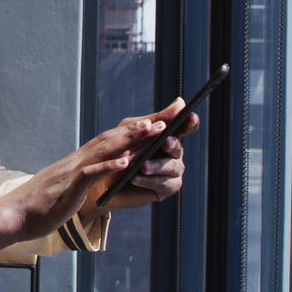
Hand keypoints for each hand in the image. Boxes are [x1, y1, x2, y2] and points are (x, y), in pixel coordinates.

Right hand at [0, 118, 166, 250]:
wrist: (14, 215)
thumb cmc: (40, 206)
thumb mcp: (68, 188)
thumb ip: (84, 177)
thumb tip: (103, 171)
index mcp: (79, 162)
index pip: (112, 140)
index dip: (136, 129)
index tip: (160, 119)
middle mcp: (78, 161)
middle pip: (113, 138)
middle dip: (141, 127)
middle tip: (168, 116)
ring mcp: (72, 173)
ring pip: (104, 150)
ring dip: (129, 139)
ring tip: (153, 129)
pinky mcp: (68, 189)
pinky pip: (89, 175)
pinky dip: (107, 166)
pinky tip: (125, 162)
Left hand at [80, 98, 200, 221]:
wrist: (101, 180)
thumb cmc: (116, 151)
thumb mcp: (133, 130)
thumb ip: (155, 119)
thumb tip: (180, 102)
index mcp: (167, 136)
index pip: (184, 128)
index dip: (190, 122)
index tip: (190, 116)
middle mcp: (173, 154)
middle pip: (178, 147)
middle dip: (172, 144)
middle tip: (165, 141)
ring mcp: (171, 172)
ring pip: (173, 167)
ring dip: (157, 165)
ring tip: (141, 166)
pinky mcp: (165, 189)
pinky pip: (164, 184)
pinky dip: (149, 181)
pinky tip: (135, 178)